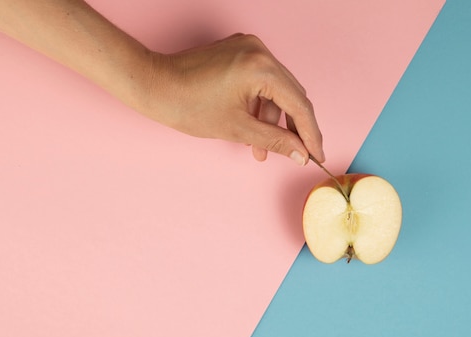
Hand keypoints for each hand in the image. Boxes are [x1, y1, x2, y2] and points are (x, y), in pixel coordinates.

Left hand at [137, 34, 324, 164]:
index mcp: (261, 67)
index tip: (316, 155)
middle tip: (297, 154)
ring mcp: (249, 47)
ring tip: (260, 149)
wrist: (153, 85)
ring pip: (276, 90)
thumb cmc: (187, 105)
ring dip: (273, 120)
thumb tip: (301, 154)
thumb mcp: (237, 129)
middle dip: (293, 128)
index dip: (310, 134)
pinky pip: (262, 81)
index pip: (299, 105)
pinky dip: (261, 104)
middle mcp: (260, 51)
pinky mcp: (239, 51)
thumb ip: (275, 141)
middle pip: (292, 95)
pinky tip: (252, 128)